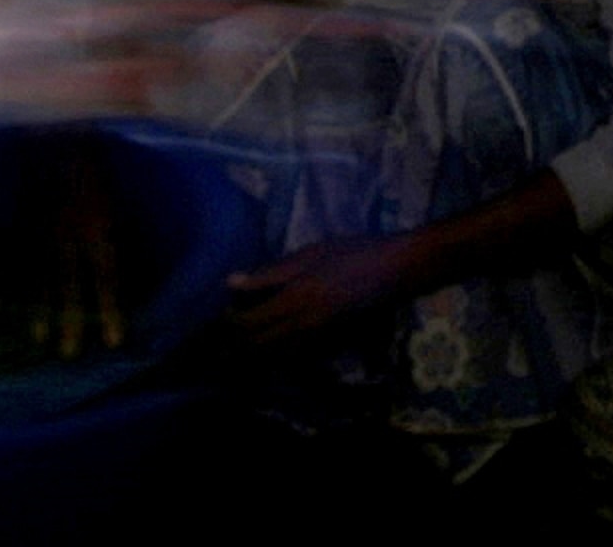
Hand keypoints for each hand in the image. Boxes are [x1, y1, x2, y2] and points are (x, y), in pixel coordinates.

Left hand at [222, 231, 424, 346]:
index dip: (227, 324)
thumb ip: (271, 272)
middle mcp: (300, 325)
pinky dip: (272, 360)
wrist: (398, 269)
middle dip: (230, 349)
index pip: (247, 323)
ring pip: (270, 357)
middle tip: (213, 348)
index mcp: (294, 299)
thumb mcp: (312, 252)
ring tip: (229, 358)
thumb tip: (231, 283)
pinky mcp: (327, 342)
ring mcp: (315, 337)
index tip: (219, 316)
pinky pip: (291, 358)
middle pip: (254, 346)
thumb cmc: (356, 252)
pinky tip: (266, 356)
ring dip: (248, 359)